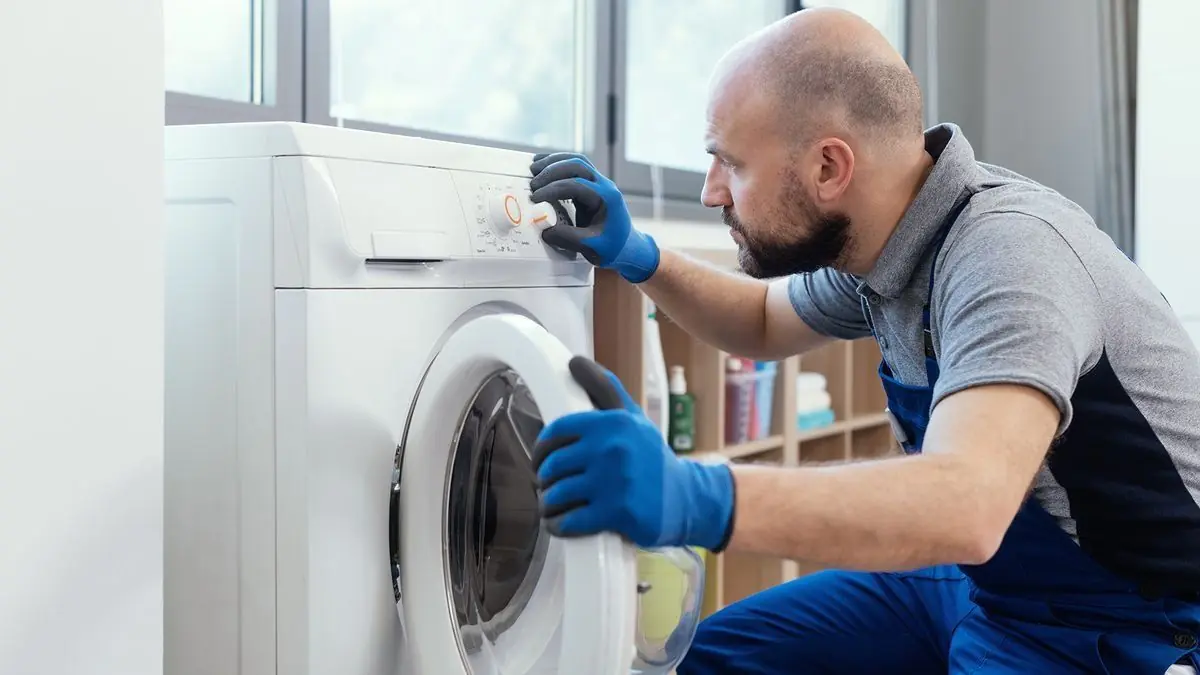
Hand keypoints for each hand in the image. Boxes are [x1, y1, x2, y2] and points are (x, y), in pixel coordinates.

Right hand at [528, 152, 659, 282]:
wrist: (627, 247)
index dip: (553, 189)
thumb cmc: (613, 247)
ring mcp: (598, 184)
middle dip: (552, 170)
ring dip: (554, 162)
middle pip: (577, 165)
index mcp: (607, 198)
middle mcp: (604, 186)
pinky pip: (575, 169)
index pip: (577, 185)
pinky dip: (558, 165)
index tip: (536, 198)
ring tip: (533, 167)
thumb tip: (545, 230)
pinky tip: (543, 167)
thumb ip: (568, 238)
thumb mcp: (591, 247)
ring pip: (576, 161)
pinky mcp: (591, 187)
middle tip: (533, 182)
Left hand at [533, 356, 735, 550]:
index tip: (542, 459)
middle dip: (545, 479)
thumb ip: (604, 388)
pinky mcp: (617, 513)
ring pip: (556, 494)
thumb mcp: (633, 417)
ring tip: (553, 506)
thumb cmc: (653, 458)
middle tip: (550, 485)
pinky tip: (561, 523)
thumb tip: (574, 361)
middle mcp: (612, 449)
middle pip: (552, 465)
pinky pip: (569, 521)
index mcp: (612, 423)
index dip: (542, 449)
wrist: (688, 499)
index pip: (557, 432)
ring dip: (548, 504)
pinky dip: (558, 525)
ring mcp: (614, 482)